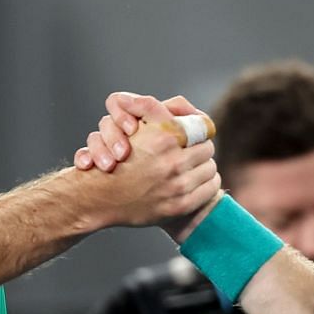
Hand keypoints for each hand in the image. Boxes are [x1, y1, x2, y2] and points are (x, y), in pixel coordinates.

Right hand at [70, 99, 218, 230]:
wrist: (102, 196)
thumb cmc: (118, 157)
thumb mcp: (134, 124)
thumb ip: (155, 108)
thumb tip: (190, 110)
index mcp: (163, 137)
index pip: (202, 126)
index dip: (197, 130)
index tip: (192, 136)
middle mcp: (172, 161)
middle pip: (207, 147)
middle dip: (199, 148)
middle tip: (191, 153)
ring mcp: (177, 185)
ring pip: (210, 168)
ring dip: (203, 166)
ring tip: (192, 168)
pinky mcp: (181, 204)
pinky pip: (211, 188)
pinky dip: (206, 184)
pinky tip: (194, 182)